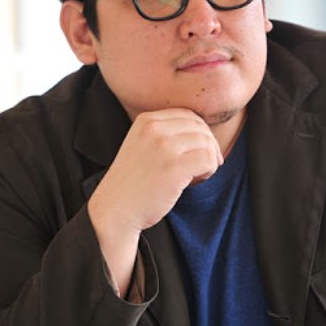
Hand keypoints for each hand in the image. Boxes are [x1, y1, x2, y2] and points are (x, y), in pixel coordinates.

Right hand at [87, 108, 222, 293]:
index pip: (187, 115)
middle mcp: (154, 128)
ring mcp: (164, 146)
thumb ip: (166, 135)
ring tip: (198, 174)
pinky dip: (210, 169)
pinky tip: (197, 179)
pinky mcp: (174, 166)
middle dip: (209, 146)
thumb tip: (205, 134)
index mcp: (146, 120)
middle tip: (205, 166)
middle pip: (199, 127)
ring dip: (209, 159)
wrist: (115, 210)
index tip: (200, 150)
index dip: (200, 132)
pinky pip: (208, 159)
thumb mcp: (143, 146)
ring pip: (206, 142)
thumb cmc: (133, 183)